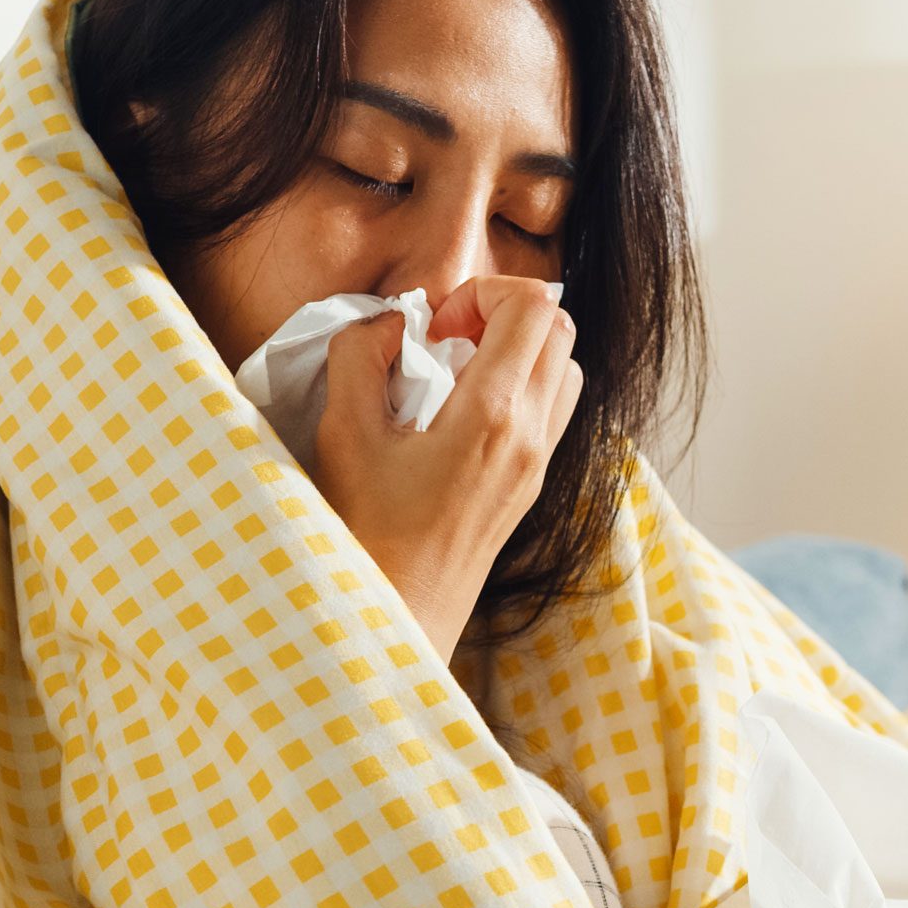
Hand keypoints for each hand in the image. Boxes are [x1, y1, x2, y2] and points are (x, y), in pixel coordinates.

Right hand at [311, 277, 581, 660]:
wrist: (400, 614)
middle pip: (559, 328)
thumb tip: (389, 323)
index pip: (534, 306)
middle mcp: (532, 436)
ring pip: (565, 366)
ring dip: (517, 350)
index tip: (435, 328)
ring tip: (457, 373)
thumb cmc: (368, 533)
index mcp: (494, 416)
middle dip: (503, 312)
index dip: (483, 293)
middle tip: (447, 339)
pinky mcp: (532, 484)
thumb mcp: (343, 434)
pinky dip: (521, 387)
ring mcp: (539, 463)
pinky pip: (554, 408)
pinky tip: (465, 410)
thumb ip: (358, 356)